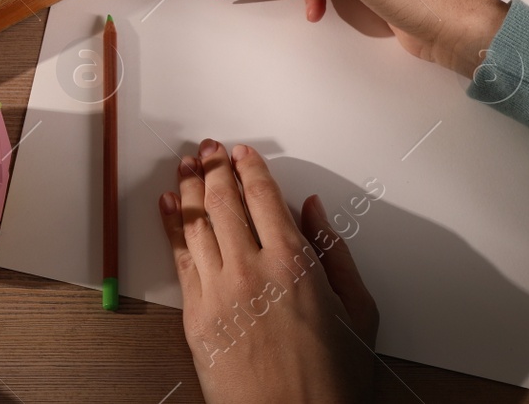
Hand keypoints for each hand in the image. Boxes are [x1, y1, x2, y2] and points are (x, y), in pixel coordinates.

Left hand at [159, 141, 378, 403]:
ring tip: (187, 163)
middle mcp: (251, 269)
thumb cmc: (331, 382)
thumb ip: (336, 253)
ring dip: (190, 186)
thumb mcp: (359, 314)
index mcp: (294, 264)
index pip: (263, 197)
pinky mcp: (195, 314)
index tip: (241, 153)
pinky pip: (180, 257)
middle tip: (208, 148)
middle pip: (223, 201)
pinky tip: (169, 204)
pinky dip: (172, 224)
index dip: (249, 168)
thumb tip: (313, 209)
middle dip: (214, 167)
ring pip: (197, 222)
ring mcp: (218, 290)